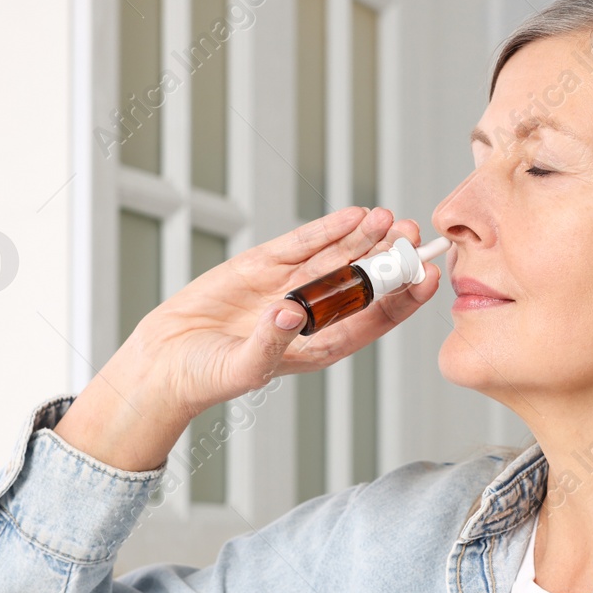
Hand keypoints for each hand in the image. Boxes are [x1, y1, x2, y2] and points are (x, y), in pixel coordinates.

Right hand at [54, 206, 437, 470]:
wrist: (164, 362)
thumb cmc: (207, 376)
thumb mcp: (242, 367)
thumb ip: (269, 342)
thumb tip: (292, 310)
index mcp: (321, 346)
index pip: (374, 320)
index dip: (403, 298)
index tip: (428, 277)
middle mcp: (313, 314)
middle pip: (363, 282)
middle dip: (390, 259)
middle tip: (414, 235)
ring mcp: (289, 287)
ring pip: (338, 257)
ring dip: (366, 238)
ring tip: (392, 218)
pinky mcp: (263, 266)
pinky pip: (302, 244)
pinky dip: (328, 229)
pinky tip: (355, 216)